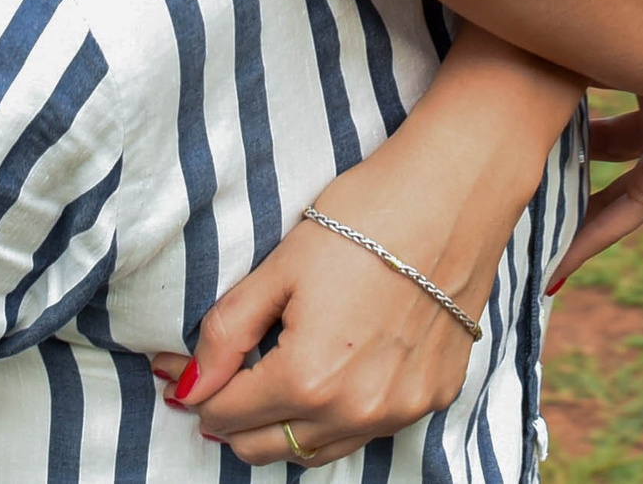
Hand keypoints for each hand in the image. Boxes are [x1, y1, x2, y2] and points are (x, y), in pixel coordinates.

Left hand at [150, 177, 488, 467]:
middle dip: (235, 420)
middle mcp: (358, 409)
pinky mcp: (435, 396)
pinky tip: (335, 375)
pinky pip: (371, 429)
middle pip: (267, 447)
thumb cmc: (366, 217)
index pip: (228, 414)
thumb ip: (226, 334)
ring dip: (285, 427)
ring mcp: (402, 408)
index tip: (191, 376)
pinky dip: (340, 416)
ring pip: (318, 449)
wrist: (454, 193)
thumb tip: (188, 385)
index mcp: (310, 377)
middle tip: (226, 382)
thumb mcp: (279, 268)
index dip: (201, 394)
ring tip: (272, 385)